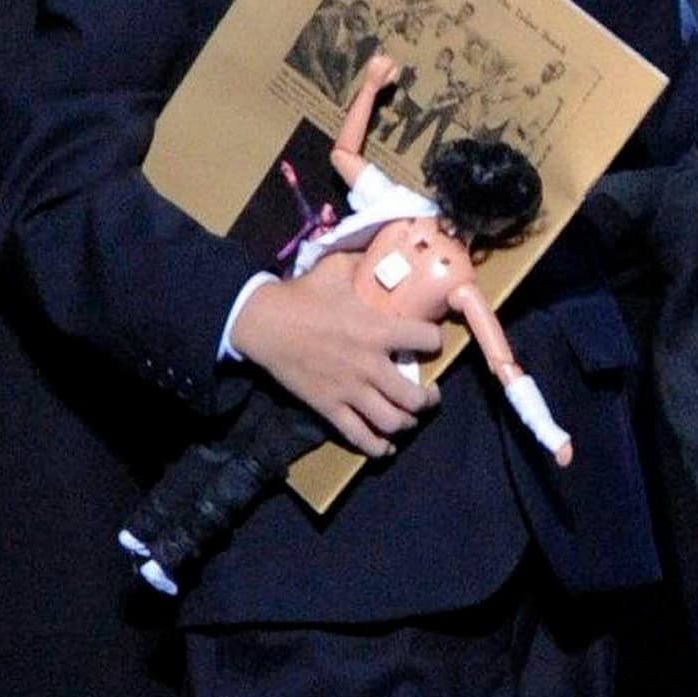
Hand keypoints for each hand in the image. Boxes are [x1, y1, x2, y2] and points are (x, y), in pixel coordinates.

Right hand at [231, 255, 441, 458]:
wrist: (264, 323)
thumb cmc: (302, 295)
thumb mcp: (337, 268)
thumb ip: (364, 262)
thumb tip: (383, 250)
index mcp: (377, 331)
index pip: (427, 340)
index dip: (434, 340)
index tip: (431, 341)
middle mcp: (369, 366)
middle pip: (415, 397)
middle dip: (428, 399)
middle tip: (428, 393)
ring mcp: (350, 391)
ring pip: (392, 421)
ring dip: (408, 422)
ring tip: (410, 415)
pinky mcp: (329, 408)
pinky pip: (359, 437)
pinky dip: (377, 446)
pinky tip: (386, 446)